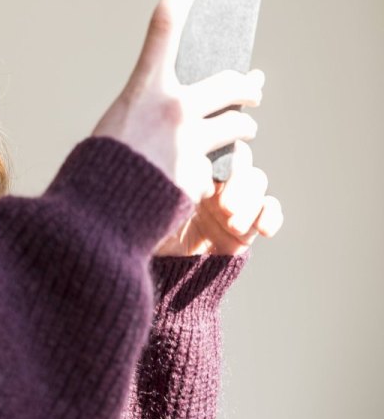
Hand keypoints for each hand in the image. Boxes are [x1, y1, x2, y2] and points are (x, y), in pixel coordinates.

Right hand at [91, 0, 263, 203]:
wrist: (97, 216)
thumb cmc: (101, 168)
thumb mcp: (120, 127)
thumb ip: (154, 111)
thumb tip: (191, 109)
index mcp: (144, 88)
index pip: (165, 23)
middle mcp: (173, 107)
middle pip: (230, 82)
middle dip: (246, 88)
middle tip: (252, 89)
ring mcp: (192, 142)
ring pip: (240, 125)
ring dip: (243, 129)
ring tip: (242, 133)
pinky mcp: (203, 173)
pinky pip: (225, 165)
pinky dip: (218, 171)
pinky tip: (200, 185)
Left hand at [154, 140, 284, 255]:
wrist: (155, 271)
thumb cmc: (147, 231)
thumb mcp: (157, 204)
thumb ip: (180, 184)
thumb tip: (203, 170)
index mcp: (189, 166)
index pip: (215, 147)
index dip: (221, 158)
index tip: (211, 179)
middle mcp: (212, 179)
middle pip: (240, 161)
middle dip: (237, 183)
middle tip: (223, 207)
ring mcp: (232, 200)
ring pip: (256, 181)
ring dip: (249, 201)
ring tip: (231, 225)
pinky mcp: (247, 224)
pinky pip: (270, 209)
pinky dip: (271, 215)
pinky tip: (263, 230)